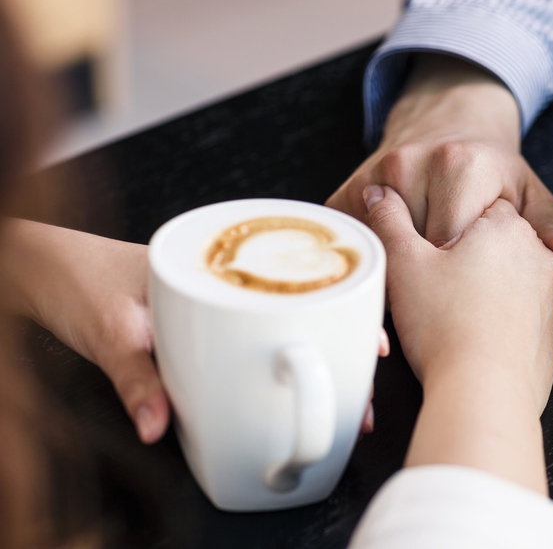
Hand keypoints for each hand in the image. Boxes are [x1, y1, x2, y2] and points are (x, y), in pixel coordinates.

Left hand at [0, 221, 389, 441]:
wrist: (42, 271)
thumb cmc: (77, 279)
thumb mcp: (109, 329)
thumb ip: (135, 376)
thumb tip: (161, 425)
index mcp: (221, 264)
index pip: (303, 277)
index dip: (345, 310)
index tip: (373, 342)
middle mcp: (230, 283)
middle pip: (303, 311)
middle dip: (338, 351)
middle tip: (363, 392)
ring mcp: (223, 306)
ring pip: (283, 332)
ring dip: (312, 364)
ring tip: (341, 399)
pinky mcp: (207, 329)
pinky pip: (253, 350)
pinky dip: (275, 373)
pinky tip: (286, 394)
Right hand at [327, 53, 552, 287]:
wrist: (447, 122)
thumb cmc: (493, 172)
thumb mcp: (532, 201)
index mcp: (464, 165)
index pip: (456, 248)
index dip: (464, 281)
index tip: (471, 295)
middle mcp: (413, 163)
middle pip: (414, 256)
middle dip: (430, 286)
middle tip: (448, 300)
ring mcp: (371, 176)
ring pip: (379, 257)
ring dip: (396, 285)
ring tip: (424, 295)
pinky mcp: (343, 193)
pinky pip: (349, 248)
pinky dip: (365, 275)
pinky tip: (388, 286)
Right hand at [364, 185, 552, 492]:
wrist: (486, 394)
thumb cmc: (446, 327)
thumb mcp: (403, 263)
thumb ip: (389, 220)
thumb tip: (380, 195)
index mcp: (506, 225)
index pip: (473, 205)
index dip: (442, 228)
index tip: (427, 251)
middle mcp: (538, 255)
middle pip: (491, 242)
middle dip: (463, 258)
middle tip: (432, 287)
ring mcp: (548, 295)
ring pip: (505, 279)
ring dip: (479, 289)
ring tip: (447, 316)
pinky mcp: (549, 332)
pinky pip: (517, 314)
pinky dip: (494, 320)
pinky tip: (468, 336)